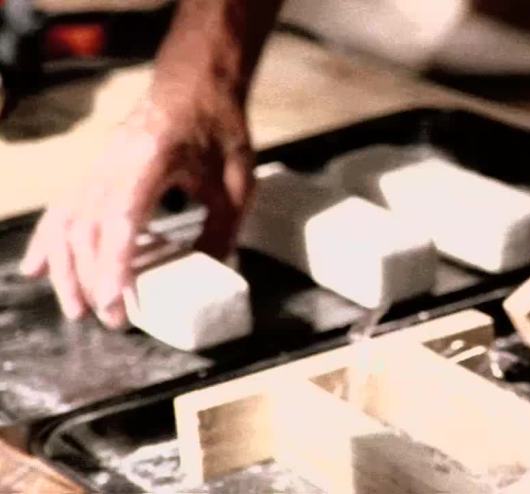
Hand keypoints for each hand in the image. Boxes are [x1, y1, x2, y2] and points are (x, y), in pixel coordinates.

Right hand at [19, 87, 253, 327]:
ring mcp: (98, 166)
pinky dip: (48, 241)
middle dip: (91, 278)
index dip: (115, 264)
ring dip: (67, 268)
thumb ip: (223, 226)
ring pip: (68, 222)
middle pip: (88, 228)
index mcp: (150, 160)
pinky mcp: (94, 171)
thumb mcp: (237, 180)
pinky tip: (36, 269)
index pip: (122, 220)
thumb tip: (209, 270)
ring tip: (75, 309)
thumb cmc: (218, 129)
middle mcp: (113, 164)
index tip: (116, 302)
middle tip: (108, 320)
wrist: (195, 85)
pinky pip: (63, 208)